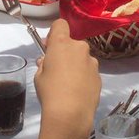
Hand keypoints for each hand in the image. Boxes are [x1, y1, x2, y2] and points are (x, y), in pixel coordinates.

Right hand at [34, 19, 99, 136]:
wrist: (71, 113)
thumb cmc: (50, 91)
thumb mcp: (39, 75)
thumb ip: (44, 63)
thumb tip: (47, 61)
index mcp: (62, 43)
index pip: (60, 24)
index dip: (54, 33)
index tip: (49, 46)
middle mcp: (80, 48)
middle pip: (72, 43)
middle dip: (65, 52)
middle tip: (56, 69)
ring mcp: (92, 62)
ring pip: (82, 58)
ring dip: (76, 65)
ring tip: (68, 84)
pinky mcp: (99, 76)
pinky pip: (89, 71)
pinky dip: (83, 77)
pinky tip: (77, 92)